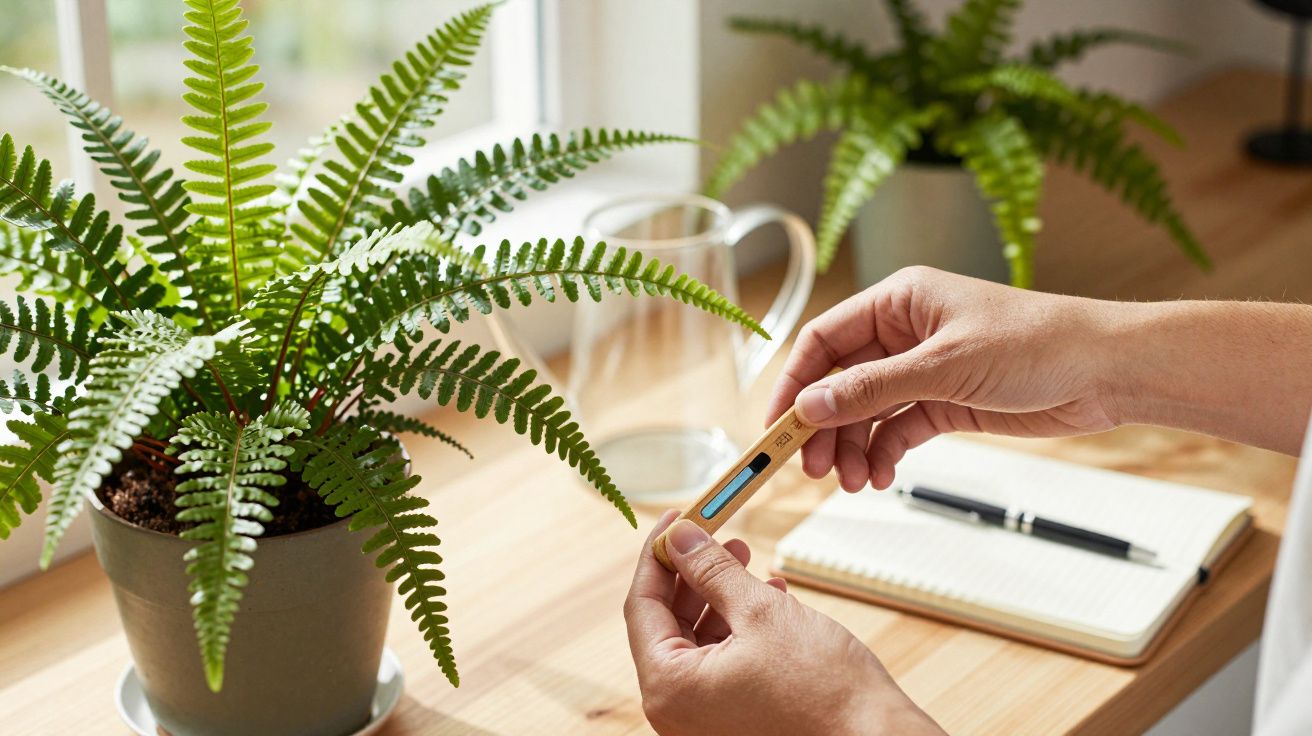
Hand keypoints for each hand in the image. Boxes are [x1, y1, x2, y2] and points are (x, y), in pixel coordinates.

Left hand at [624, 512, 942, 735]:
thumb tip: (679, 537)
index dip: (657, 555)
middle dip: (693, 574)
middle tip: (715, 534)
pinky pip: (719, 661)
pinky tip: (766, 595)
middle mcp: (676, 709)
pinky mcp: (730, 717)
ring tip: (747, 560)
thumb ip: (711, 571)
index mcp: (669, 687)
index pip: (641, 606)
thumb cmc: (823, 690)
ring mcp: (703, 717)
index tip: (674, 519)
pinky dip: (736, 626)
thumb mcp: (760, 612)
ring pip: (696, 639)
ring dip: (719, 596)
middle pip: (666, 622)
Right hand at [767, 266, 1119, 490]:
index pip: (823, 340)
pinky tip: (881, 476)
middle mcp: (904, 334)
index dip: (794, 383)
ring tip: (852, 481)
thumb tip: (810, 405)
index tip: (776, 425)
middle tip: (812, 468)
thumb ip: (873, 388)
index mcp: (898, 302)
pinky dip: (884, 454)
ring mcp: (924, 370)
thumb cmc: (1037, 344)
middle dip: (823, 426)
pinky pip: (897, 430)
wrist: (1106, 371)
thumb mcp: (945, 366)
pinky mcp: (945, 403)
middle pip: (839, 382)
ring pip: (866, 412)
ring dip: (852, 447)